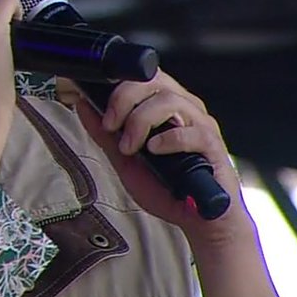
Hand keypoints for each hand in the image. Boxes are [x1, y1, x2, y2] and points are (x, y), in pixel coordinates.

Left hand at [69, 71, 256, 251]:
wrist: (198, 221)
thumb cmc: (167, 188)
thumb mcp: (125, 160)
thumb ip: (105, 134)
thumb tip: (82, 104)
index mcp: (165, 106)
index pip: (142, 75)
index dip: (117, 84)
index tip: (96, 105)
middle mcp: (185, 109)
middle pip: (153, 80)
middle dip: (123, 99)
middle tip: (110, 125)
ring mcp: (201, 125)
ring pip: (169, 100)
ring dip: (140, 122)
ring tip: (131, 147)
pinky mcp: (213, 146)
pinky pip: (191, 132)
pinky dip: (167, 139)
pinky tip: (154, 150)